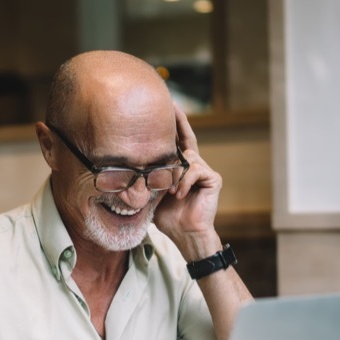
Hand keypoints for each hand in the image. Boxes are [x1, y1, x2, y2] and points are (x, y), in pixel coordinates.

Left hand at [154, 104, 222, 258]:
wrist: (185, 234)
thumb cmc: (167, 217)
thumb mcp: (152, 193)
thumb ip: (147, 177)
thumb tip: (126, 165)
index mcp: (181, 167)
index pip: (178, 140)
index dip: (174, 123)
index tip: (168, 105)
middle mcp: (195, 165)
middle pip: (187, 139)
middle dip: (178, 124)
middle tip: (171, 106)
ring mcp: (205, 170)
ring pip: (187, 158)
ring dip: (175, 175)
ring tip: (171, 192)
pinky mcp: (213, 178)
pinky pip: (195, 171)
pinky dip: (185, 183)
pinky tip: (180, 195)